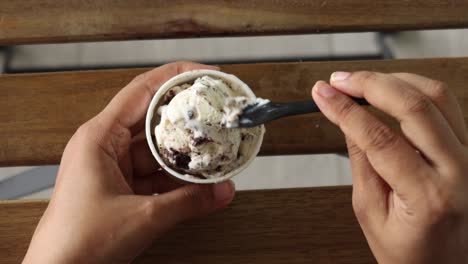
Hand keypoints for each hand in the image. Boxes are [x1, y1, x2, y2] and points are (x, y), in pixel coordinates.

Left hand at [23, 62, 235, 263]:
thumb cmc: (76, 243)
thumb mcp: (142, 217)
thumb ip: (189, 202)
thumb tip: (221, 191)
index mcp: (99, 138)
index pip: (143, 91)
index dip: (177, 77)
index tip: (205, 75)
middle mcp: (105, 146)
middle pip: (153, 117)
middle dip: (186, 116)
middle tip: (214, 111)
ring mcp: (114, 167)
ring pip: (157, 148)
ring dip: (184, 152)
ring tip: (212, 149)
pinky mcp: (121, 187)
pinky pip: (155, 172)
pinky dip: (176, 176)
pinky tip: (197, 179)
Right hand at [312, 71, 467, 263]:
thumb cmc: (411, 251)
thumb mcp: (371, 213)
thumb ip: (361, 162)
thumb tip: (347, 120)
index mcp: (429, 196)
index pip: (379, 138)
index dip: (345, 110)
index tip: (323, 95)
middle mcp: (460, 171)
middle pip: (416, 105)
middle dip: (371, 83)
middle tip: (339, 81)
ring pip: (437, 95)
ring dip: (395, 79)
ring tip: (361, 81)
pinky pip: (447, 104)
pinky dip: (415, 89)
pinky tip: (391, 89)